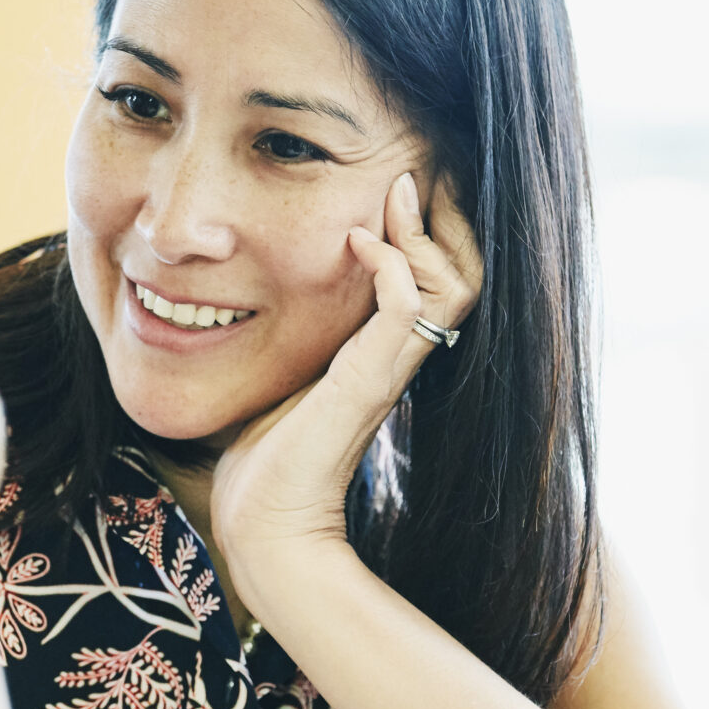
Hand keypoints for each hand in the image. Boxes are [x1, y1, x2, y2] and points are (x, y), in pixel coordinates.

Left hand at [210, 173, 481, 578]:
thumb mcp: (277, 380)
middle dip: (444, 220)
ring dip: (425, 234)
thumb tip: (240, 300)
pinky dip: (393, 266)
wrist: (263, 530)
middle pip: (467, 275)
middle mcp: (398, 361)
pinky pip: (408, 309)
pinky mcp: (366, 384)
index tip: (393, 188)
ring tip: (389, 198)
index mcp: (382, 356)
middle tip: (404, 178)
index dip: (428, 231)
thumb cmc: (262, 465)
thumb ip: (283, 341)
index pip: (437, 280)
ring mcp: (387, 371)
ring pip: (455, 287)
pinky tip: (357, 242)